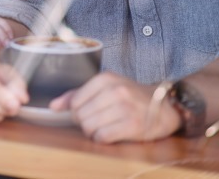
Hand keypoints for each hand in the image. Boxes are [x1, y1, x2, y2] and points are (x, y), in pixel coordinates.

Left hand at [49, 72, 181, 142]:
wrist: (165, 105)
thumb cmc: (130, 96)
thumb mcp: (105, 87)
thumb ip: (77, 94)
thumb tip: (53, 106)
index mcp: (106, 79)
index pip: (75, 101)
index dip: (76, 111)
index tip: (85, 113)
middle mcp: (115, 91)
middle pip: (81, 116)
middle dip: (84, 123)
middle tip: (96, 122)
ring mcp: (125, 108)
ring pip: (90, 127)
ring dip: (93, 132)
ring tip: (104, 127)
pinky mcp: (133, 125)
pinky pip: (103, 137)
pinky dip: (103, 138)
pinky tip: (112, 133)